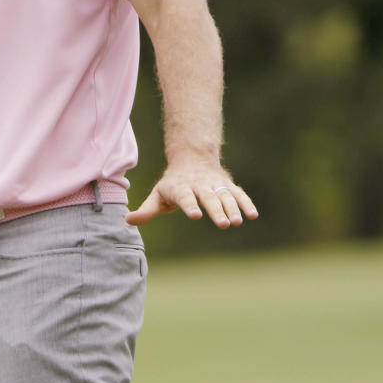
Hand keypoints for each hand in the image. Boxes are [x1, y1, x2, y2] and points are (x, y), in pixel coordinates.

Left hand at [126, 164, 257, 229]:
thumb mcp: (158, 194)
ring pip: (225, 196)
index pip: (184, 197)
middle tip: (223, 225)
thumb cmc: (172, 184)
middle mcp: (199, 185)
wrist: (192, 158)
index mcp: (180, 187)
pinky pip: (238, 194)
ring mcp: (214, 185)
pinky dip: (246, 203)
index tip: (195, 215)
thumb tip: (129, 220)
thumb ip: (146, 210)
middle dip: (216, 210)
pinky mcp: (227, 186)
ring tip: (238, 222)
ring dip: (233, 209)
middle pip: (208, 198)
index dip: (189, 205)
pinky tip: (253, 215)